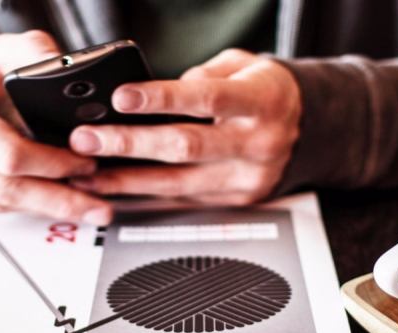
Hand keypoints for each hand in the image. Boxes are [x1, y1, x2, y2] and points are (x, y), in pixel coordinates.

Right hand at [0, 31, 111, 224]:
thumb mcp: (1, 52)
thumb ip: (36, 55)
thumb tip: (68, 72)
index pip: (9, 153)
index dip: (53, 164)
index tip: (86, 165)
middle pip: (6, 189)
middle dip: (58, 200)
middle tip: (97, 207)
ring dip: (42, 205)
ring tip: (78, 201)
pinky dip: (18, 207)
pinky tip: (40, 199)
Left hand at [68, 49, 300, 205]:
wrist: (311, 130)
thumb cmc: (266, 93)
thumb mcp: (243, 67)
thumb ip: (203, 75)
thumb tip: (154, 93)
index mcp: (261, 102)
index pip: (206, 98)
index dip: (161, 99)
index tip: (121, 98)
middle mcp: (257, 143)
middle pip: (185, 147)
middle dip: (129, 144)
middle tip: (87, 140)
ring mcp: (246, 178)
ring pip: (177, 184)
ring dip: (126, 180)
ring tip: (87, 174)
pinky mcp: (235, 201)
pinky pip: (183, 200)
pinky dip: (146, 196)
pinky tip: (116, 191)